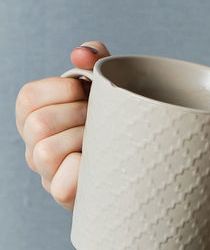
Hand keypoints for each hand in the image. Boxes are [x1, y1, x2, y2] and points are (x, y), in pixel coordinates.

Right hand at [15, 41, 108, 210]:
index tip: (85, 91)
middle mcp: (35, 146)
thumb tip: (81, 53)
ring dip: (82, 139)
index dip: (61, 89)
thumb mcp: (107, 82)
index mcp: (38, 115)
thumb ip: (96, 58)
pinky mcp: (64, 196)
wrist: (141, 157)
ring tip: (101, 138)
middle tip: (98, 117)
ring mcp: (47, 173)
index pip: (28, 97)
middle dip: (77, 114)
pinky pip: (62, 185)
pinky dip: (83, 171)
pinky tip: (99, 162)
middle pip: (37, 123)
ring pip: (45, 152)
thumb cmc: (115, 116)